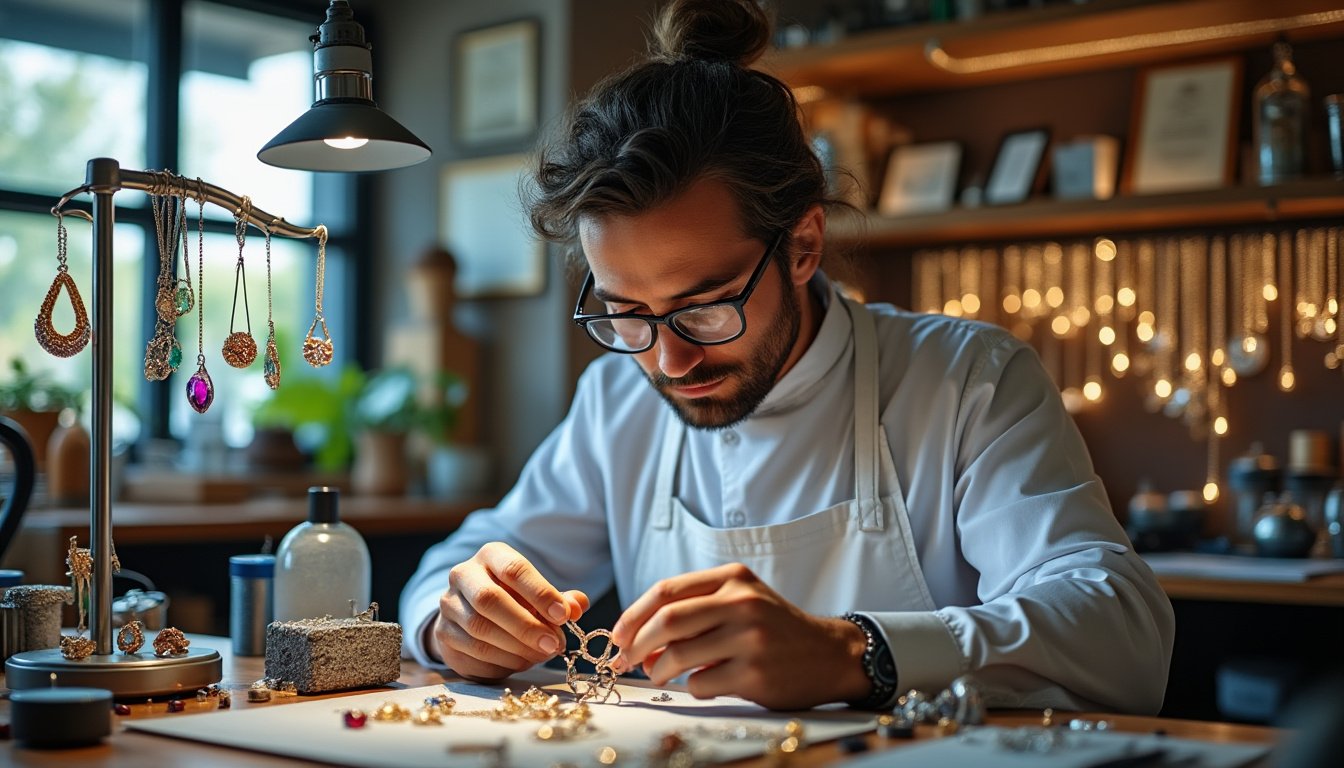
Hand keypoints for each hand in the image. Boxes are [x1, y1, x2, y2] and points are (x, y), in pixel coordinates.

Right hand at [431, 541, 588, 680]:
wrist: (472, 614)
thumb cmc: (514, 599)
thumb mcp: (538, 594)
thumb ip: (560, 600)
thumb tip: (577, 606)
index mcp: (491, 555)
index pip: (514, 570)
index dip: (541, 593)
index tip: (564, 616)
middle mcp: (463, 575)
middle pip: (489, 599)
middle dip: (526, 626)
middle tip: (554, 644)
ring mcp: (449, 605)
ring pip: (479, 629)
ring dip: (516, 647)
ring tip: (541, 654)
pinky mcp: (443, 634)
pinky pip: (472, 652)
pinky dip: (501, 661)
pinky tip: (521, 662)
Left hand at [610, 563, 869, 708]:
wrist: (829, 654)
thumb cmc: (775, 629)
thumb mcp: (742, 599)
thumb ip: (696, 608)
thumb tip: (639, 640)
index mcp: (733, 577)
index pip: (666, 591)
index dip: (633, 615)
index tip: (619, 636)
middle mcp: (742, 602)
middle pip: (666, 621)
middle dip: (636, 645)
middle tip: (626, 661)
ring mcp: (750, 638)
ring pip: (677, 656)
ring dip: (658, 671)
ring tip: (659, 676)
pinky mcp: (754, 673)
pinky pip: (700, 684)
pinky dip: (690, 688)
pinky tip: (702, 684)